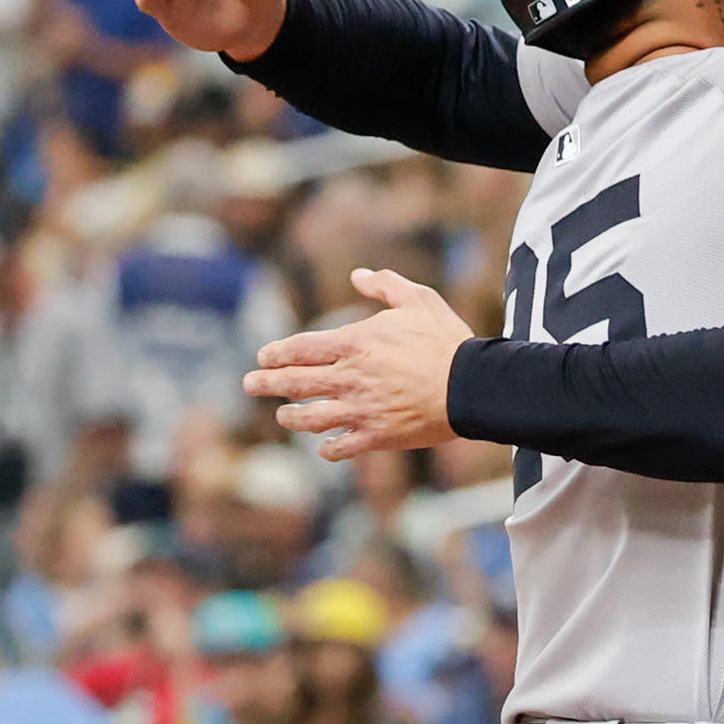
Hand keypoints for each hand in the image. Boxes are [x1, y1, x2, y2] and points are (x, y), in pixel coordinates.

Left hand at [243, 269, 472, 458]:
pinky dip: (327, 448)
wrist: (473, 386)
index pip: (298, 349)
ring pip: (309, 417)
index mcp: (353, 344)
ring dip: (291, 417)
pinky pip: (340, 447)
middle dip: (265, 383)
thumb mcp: (419, 300)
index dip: (275, 354)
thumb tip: (358, 276)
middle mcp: (348, 378)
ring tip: (284, 415)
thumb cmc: (447, 341)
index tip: (263, 358)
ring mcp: (360, 410)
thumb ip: (385, 285)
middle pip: (293, 383)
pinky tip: (324, 446)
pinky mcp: (378, 436)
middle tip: (250, 384)